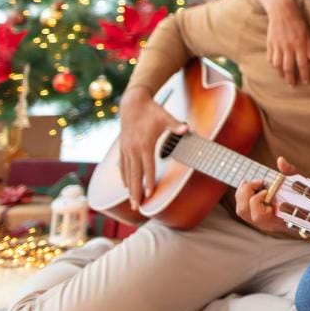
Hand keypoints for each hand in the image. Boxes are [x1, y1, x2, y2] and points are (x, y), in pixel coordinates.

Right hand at [118, 86, 186, 211]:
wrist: (133, 103)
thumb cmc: (152, 111)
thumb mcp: (165, 117)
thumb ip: (176, 125)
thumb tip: (187, 128)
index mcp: (145, 145)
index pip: (147, 168)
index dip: (149, 182)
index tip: (149, 195)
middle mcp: (133, 150)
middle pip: (135, 175)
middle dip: (136, 192)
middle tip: (136, 207)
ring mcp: (126, 149)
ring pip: (127, 173)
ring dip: (130, 188)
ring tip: (131, 202)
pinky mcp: (123, 148)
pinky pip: (122, 166)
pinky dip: (124, 176)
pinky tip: (125, 185)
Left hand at [235, 156, 297, 234]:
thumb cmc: (306, 198)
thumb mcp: (301, 183)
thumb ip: (290, 172)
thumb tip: (280, 160)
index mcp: (277, 220)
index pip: (258, 216)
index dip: (257, 200)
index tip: (266, 188)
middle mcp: (267, 224)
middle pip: (244, 212)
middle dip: (246, 193)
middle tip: (258, 182)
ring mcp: (260, 222)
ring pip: (241, 210)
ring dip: (242, 193)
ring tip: (251, 182)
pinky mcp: (257, 217)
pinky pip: (242, 208)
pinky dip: (242, 195)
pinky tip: (249, 185)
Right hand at [255, 0, 309, 85]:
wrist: (281, 9)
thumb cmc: (297, 19)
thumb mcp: (307, 31)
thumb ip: (309, 46)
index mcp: (299, 44)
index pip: (302, 64)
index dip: (304, 74)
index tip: (305, 82)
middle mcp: (288, 46)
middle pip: (288, 68)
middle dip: (291, 79)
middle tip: (293, 85)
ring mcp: (277, 45)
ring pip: (278, 65)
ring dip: (281, 74)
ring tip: (284, 78)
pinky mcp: (270, 43)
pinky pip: (270, 58)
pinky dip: (273, 65)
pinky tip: (277, 67)